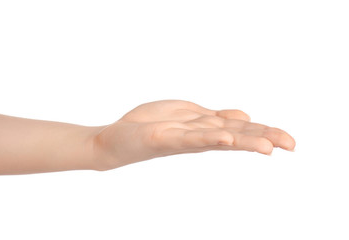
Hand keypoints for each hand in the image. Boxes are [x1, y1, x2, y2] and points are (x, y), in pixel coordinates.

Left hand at [93, 100, 295, 169]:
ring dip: (242, 141)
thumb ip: (216, 118)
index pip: (240, 127)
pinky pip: (187, 138)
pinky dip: (207, 137)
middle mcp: (198, 136)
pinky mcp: (163, 138)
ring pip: (217, 137)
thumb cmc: (153, 126)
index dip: (264, 131)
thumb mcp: (189, 116)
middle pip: (234, 134)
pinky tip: (224, 138)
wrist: (118, 139)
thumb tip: (245, 115)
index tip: (290, 140)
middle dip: (263, 138)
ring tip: (267, 146)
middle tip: (291, 145)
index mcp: (205, 129)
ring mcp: (182, 138)